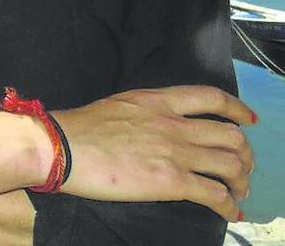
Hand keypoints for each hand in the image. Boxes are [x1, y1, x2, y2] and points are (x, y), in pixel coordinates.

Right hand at [55, 85, 254, 221]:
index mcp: (158, 101)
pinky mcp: (170, 181)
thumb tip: (155, 124)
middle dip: (244, 153)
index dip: (237, 110)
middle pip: (230, 135)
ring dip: (242, 181)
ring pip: (231, 164)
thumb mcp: (119, 104)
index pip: (211, 98)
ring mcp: (174, 152)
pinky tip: (230, 212)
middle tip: (242, 167)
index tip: (248, 121)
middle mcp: (173, 123)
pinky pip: (215, 194)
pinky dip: (230, 205)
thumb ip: (146, 111)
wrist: (62, 146)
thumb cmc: (80, 127)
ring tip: (239, 192)